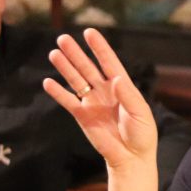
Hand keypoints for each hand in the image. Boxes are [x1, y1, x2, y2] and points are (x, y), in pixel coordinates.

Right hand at [43, 28, 157, 170]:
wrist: (131, 158)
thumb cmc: (142, 134)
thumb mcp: (140, 113)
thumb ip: (127, 95)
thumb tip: (114, 78)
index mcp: (122, 87)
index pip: (109, 63)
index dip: (100, 48)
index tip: (90, 32)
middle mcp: (106, 91)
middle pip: (88, 68)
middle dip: (76, 54)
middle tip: (63, 38)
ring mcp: (93, 102)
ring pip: (76, 81)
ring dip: (65, 68)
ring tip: (54, 53)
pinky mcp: (83, 116)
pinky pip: (68, 102)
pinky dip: (58, 93)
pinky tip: (48, 82)